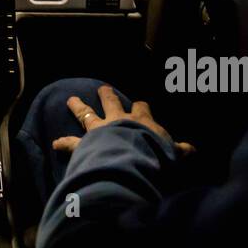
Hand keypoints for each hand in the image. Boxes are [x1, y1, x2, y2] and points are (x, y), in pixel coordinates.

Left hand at [52, 85, 195, 156]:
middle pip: (112, 103)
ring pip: (87, 114)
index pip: (142, 108)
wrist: (133, 159)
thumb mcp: (172, 153)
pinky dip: (64, 143)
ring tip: (71, 100)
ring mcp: (100, 130)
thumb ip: (180, 150)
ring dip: (79, 106)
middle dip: (107, 95)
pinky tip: (55, 143)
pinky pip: (73, 143)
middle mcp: (119, 120)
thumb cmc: (155, 154)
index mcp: (142, 120)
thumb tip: (192, 149)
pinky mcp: (86, 144)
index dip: (142, 107)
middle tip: (102, 88)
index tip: (142, 104)